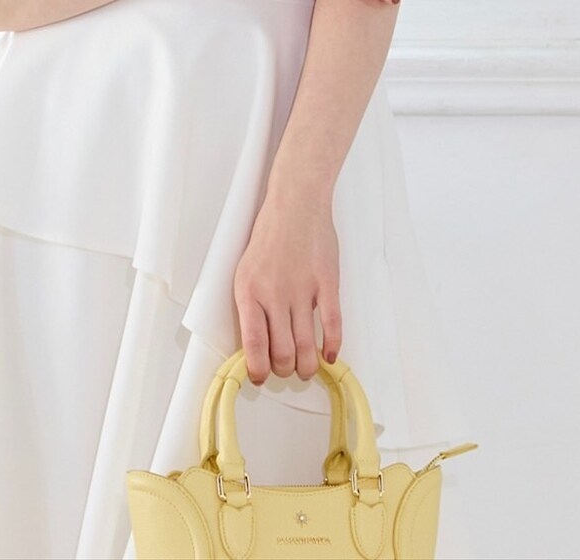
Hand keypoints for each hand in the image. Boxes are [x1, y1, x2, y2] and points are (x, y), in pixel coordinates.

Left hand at [232, 187, 341, 385]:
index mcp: (249, 291)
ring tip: (305, 368)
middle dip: (283, 370)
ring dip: (306, 365)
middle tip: (285, 369)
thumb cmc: (270, 233)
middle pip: (281, 353)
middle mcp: (274, 294)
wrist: (295, 203)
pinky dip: (332, 346)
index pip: (253, 345)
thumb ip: (252, 303)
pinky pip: (331, 325)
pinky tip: (329, 355)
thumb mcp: (247, 269)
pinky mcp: (327, 284)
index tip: (260, 377)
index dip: (258, 370)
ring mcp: (302, 290)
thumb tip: (256, 341)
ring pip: (305, 346)